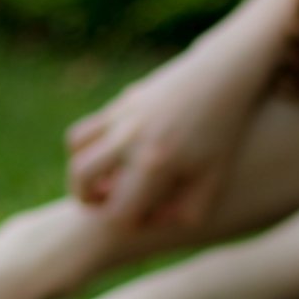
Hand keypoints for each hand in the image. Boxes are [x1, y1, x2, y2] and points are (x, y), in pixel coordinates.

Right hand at [64, 42, 262, 230]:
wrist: (221, 76)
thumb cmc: (222, 132)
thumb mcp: (214, 178)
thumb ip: (188, 211)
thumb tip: (153, 222)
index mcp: (156, 162)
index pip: (118, 210)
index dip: (124, 223)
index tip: (139, 219)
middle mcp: (131, 138)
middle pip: (82, 176)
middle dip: (86, 199)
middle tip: (102, 204)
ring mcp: (123, 116)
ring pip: (75, 148)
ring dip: (80, 170)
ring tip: (100, 180)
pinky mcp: (122, 101)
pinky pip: (86, 128)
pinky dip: (87, 147)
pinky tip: (112, 155)